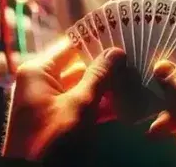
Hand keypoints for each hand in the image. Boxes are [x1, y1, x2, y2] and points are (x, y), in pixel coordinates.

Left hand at [1, 42, 125, 161]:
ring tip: (137, 81)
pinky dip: (102, 106)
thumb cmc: (52, 141)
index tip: (124, 35)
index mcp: (38, 72)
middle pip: (79, 66)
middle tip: (137, 60)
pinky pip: (83, 106)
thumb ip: (99, 77)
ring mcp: (50, 103)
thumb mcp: (80, 106)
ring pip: (84, 88)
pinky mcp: (60, 121)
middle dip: (107, 67)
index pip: (71, 46)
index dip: (97, 41)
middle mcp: (41, 82)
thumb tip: (117, 51)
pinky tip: (127, 104)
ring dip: (109, 88)